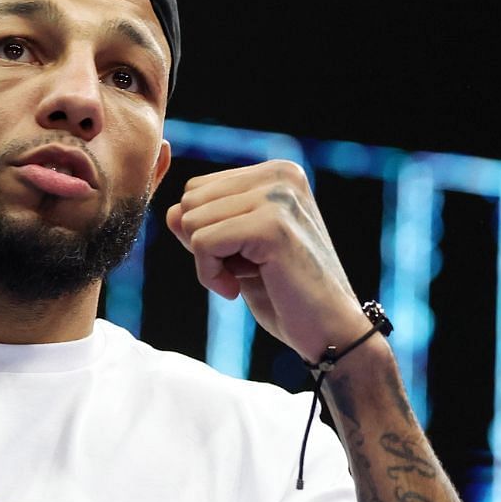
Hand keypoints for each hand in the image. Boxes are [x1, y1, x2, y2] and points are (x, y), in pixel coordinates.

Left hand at [164, 160, 368, 360]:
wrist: (328, 328)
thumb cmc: (282, 291)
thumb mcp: (234, 249)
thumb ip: (203, 223)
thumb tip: (172, 211)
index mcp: (275, 173)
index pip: (196, 190)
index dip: (205, 231)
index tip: (243, 255)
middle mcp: (280, 175)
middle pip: (189, 202)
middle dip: (204, 244)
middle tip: (246, 268)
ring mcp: (278, 197)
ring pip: (191, 221)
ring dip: (209, 261)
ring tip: (250, 275)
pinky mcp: (271, 226)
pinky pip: (202, 243)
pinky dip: (210, 274)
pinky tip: (241, 288)